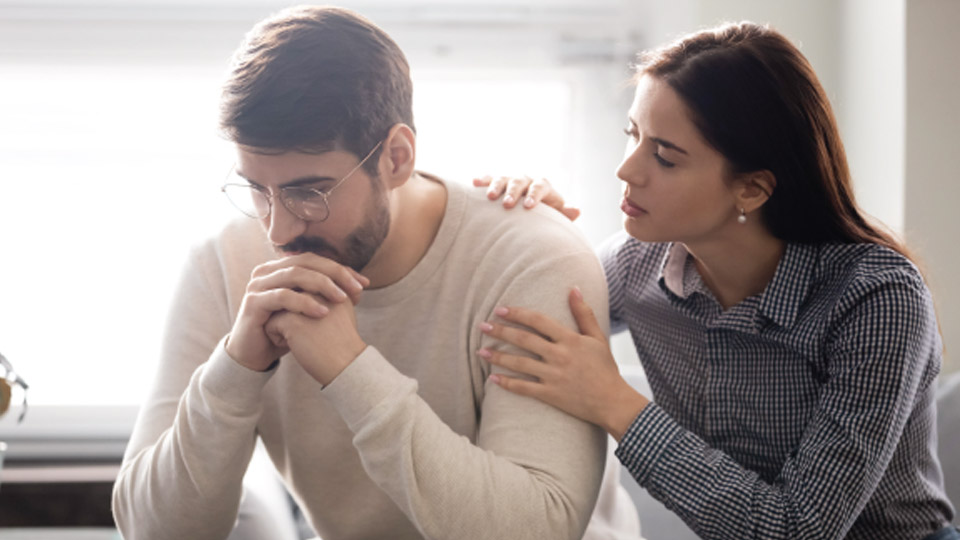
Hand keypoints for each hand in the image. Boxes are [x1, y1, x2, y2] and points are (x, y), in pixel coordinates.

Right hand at [225, 254, 369, 371]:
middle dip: (335, 274)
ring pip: (294, 275)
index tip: (364, 284)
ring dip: (322, 285)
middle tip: (356, 288)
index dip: (340, 269)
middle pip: (306, 262)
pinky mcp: (253, 302)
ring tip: (342, 299)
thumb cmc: (285, 331)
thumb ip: (327, 294)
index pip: (315, 260)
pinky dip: (304, 303)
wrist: (255, 354)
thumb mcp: (310, 309)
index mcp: (281, 268)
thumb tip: (361, 285)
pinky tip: (322, 313)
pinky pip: (282, 297)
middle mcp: (267, 271)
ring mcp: (258, 285)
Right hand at [472, 175, 580, 220]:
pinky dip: (482, 180)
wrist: (528, 213)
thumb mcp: (554, 217)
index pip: (541, 186)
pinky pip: (488, 178)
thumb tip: (576, 210)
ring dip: (496, 186)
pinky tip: (474, 182)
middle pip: (520, 181)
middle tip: (507, 204)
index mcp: (542, 187)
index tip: (528, 206)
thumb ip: (563, 214)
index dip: (535, 195)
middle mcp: (526, 181)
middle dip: (513, 191)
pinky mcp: (496, 183)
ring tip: (490, 197)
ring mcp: (510, 180)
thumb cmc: (543, 218)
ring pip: (503, 178)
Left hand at [479, 288, 647, 439]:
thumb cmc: (605, 368)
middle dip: (501, 332)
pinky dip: (507, 383)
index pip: (538, 321)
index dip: (518, 314)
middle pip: (524, 340)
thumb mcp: (597, 338)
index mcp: (570, 340)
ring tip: (480, 351)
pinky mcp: (550, 395)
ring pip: (520, 363)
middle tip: (482, 326)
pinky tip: (492, 378)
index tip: (500, 310)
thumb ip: (583, 313)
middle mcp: (559, 356)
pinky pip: (524, 388)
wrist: (612, 402)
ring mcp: (554, 376)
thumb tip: (574, 288)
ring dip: (498, 357)